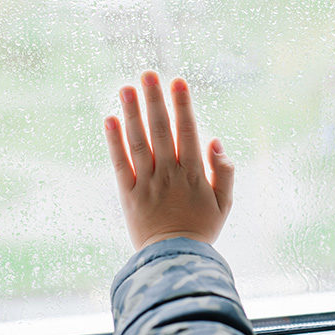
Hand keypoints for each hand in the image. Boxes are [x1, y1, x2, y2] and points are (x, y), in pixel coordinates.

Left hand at [104, 71, 233, 249]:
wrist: (174, 261)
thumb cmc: (201, 231)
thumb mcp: (224, 204)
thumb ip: (223, 171)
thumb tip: (214, 140)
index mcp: (194, 173)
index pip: (187, 131)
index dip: (182, 105)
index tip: (178, 81)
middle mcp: (169, 173)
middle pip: (160, 129)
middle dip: (155, 99)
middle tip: (148, 74)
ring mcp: (147, 182)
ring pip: (138, 141)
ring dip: (132, 112)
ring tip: (126, 87)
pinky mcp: (128, 194)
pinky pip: (120, 163)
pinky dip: (114, 141)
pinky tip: (110, 119)